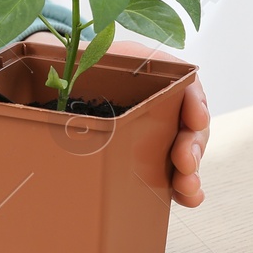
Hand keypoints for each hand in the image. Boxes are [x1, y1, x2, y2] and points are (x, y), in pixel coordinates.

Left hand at [23, 31, 208, 207]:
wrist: (76, 80)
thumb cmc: (88, 66)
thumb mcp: (92, 55)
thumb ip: (87, 58)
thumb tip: (56, 72)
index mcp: (157, 76)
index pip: (186, 86)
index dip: (195, 102)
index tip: (196, 117)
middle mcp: (166, 106)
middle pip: (191, 125)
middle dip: (193, 145)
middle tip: (185, 160)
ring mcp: (162, 133)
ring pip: (187, 152)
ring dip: (191, 171)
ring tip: (187, 186)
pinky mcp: (153, 157)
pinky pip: (173, 173)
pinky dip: (184, 188)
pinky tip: (187, 198)